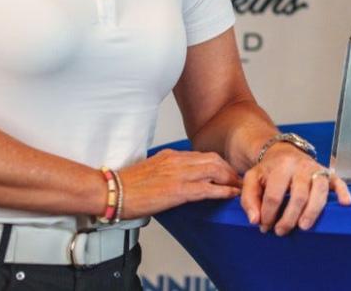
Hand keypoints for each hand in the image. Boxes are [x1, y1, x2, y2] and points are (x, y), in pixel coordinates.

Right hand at [117, 148, 241, 218]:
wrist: (111, 192)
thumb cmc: (127, 186)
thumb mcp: (151, 171)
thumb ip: (167, 171)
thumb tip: (178, 181)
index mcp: (171, 156)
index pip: (203, 155)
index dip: (219, 164)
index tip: (227, 171)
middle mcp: (177, 161)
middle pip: (214, 160)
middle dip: (229, 170)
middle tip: (238, 179)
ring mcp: (178, 174)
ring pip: (215, 171)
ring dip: (230, 179)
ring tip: (239, 188)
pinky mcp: (177, 190)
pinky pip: (207, 189)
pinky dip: (223, 191)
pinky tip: (231, 195)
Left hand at [240, 145, 350, 234]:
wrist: (283, 152)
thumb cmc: (268, 170)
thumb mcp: (252, 179)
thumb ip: (249, 199)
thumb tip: (255, 221)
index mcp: (280, 166)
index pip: (274, 195)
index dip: (268, 214)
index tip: (265, 226)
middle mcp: (300, 166)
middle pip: (298, 195)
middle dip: (289, 218)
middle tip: (281, 231)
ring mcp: (316, 169)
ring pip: (319, 190)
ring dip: (312, 211)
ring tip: (304, 226)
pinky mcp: (328, 173)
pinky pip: (338, 181)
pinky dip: (342, 192)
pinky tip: (344, 203)